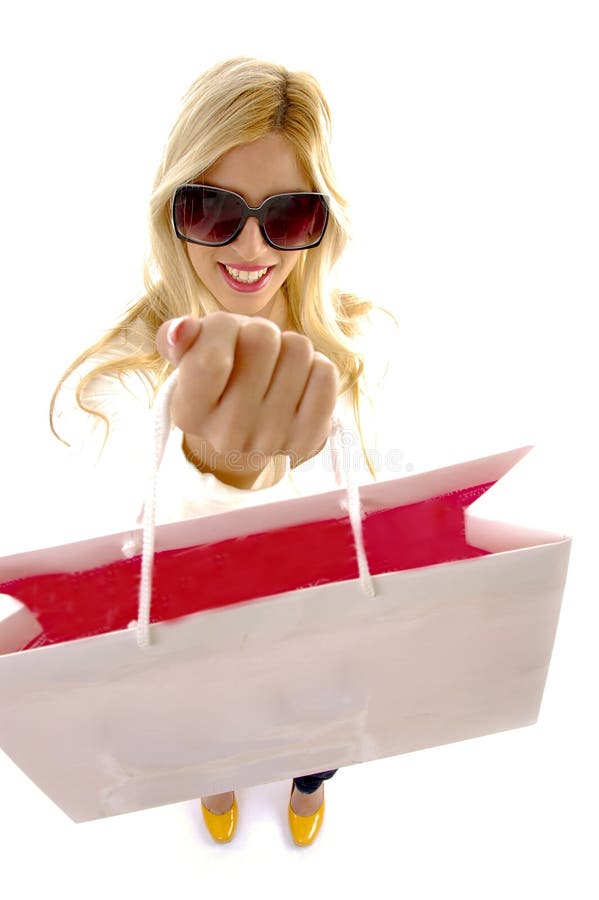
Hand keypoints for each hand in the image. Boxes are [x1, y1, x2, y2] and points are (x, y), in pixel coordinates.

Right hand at [156, 312, 338, 485]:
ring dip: (288, 346)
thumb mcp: (191, 353)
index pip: (211, 358)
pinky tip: (298, 380)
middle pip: (262, 339)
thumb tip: (183, 329)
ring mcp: (271, 440)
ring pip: (299, 349)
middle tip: (254, 351)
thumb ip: (176, 337)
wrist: (248, 428)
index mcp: (189, 414)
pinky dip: (315, 365)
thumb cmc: (220, 375)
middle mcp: (227, 436)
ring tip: (276, 366)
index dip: (221, 328)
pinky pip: (326, 374)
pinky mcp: (309, 438)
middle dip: (259, 332)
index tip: (223, 336)